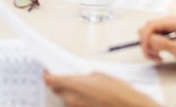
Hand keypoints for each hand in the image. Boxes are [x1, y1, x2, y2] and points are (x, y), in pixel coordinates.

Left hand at [43, 71, 158, 106]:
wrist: (128, 106)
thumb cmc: (116, 91)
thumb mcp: (98, 76)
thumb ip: (83, 77)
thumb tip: (78, 80)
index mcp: (72, 84)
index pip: (50, 80)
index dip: (48, 76)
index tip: (47, 73)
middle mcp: (70, 99)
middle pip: (57, 90)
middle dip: (60, 85)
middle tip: (68, 80)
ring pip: (66, 100)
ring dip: (71, 94)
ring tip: (85, 90)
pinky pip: (75, 106)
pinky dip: (79, 102)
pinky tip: (90, 98)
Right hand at [139, 16, 175, 64]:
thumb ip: (164, 43)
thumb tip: (150, 39)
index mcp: (170, 22)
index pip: (149, 27)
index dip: (145, 39)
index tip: (148, 52)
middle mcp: (166, 22)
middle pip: (146, 30)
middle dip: (146, 44)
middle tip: (155, 56)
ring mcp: (165, 27)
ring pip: (148, 35)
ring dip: (149, 47)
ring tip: (158, 57)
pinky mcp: (165, 33)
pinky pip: (153, 39)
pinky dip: (153, 48)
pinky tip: (160, 55)